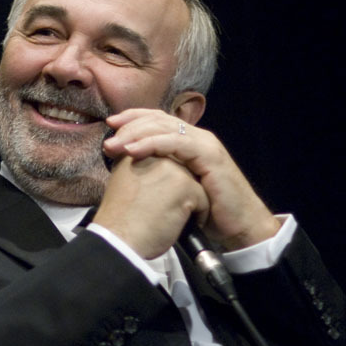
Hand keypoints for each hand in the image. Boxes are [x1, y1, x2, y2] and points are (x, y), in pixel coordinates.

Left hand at [103, 108, 280, 249]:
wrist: (238, 227)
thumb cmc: (205, 210)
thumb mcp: (175, 185)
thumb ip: (159, 169)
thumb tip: (127, 163)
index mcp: (188, 141)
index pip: (157, 119)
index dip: (132, 118)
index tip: (109, 125)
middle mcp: (197, 137)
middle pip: (158, 119)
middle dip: (129, 125)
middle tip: (107, 138)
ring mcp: (205, 144)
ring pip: (165, 128)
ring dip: (135, 134)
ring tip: (114, 145)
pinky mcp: (210, 155)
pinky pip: (177, 143)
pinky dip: (152, 144)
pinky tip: (133, 151)